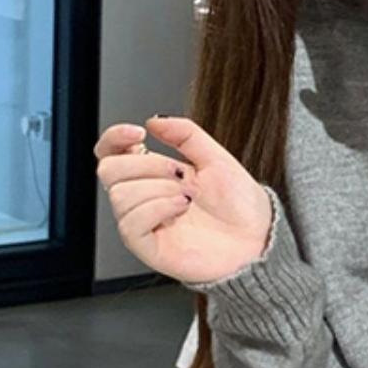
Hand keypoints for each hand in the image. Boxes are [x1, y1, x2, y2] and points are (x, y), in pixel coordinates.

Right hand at [93, 116, 273, 284]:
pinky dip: (158, 208)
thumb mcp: (216, 158)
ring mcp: (145, 223)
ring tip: (188, 196)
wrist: (258, 237)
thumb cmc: (240, 205)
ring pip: (120, 195)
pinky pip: (130, 224)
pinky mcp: (148, 247)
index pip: (112, 153)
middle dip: (146, 165)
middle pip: (109, 170)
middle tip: (179, 172)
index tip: (139, 133)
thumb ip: (186, 135)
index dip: (115, 139)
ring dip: (159, 189)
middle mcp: (145, 198)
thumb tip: (155, 120)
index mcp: (155, 174)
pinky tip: (181, 208)